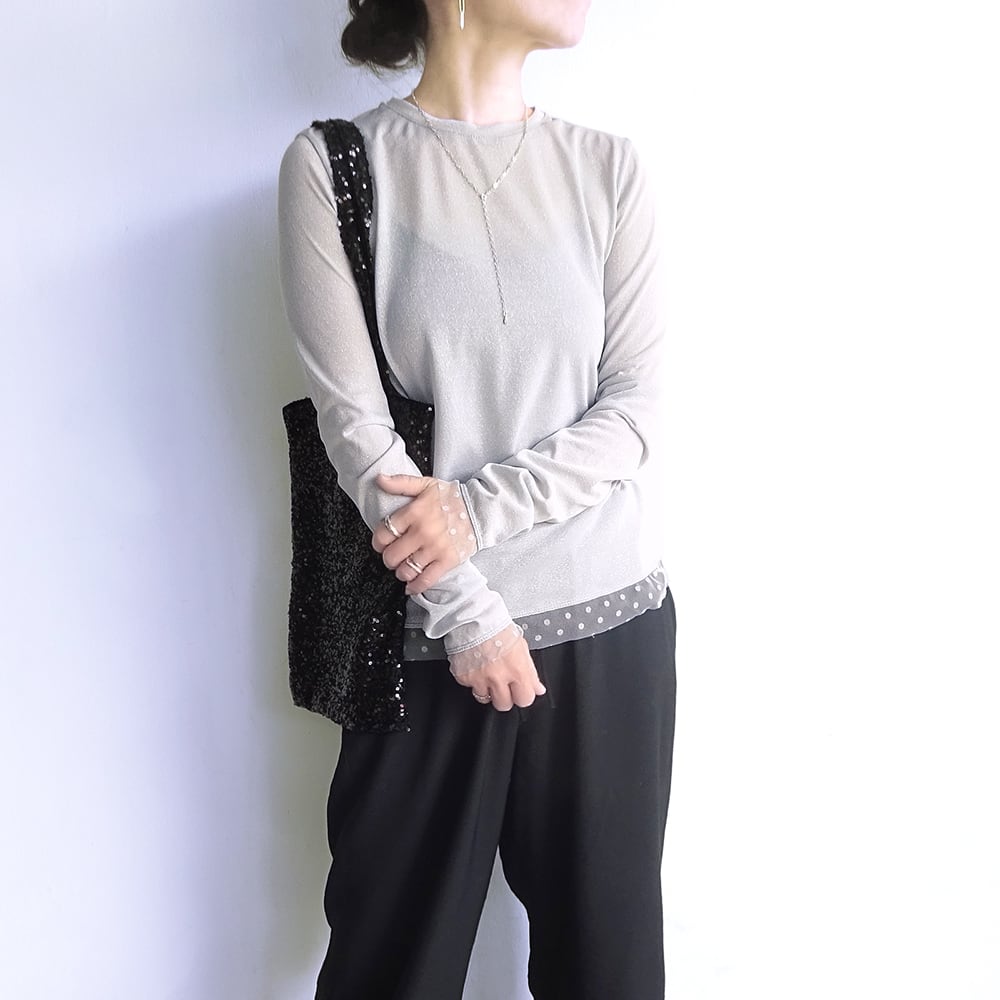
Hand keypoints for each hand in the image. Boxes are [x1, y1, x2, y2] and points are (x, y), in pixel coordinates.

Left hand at [372, 474, 478, 593]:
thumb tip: (379, 479)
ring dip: (401, 572)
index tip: (381, 543)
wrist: (480, 509)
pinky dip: (415, 586)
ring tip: (403, 567)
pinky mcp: (447, 561)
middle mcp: (422, 532)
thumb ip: (401, 483)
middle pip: (392, 556)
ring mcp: (435, 548)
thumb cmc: (452, 497)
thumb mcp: (426, 485)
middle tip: (393, 556)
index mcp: (414, 513)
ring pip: (406, 570)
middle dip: (389, 558)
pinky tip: (411, 585)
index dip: (378, 542)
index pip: (384, 533)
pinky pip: (426, 580)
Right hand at [450, 632, 546, 711]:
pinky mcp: (463, 677)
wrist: (472, 616)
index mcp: (517, 670)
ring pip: (485, 699)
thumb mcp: (521, 647)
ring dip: (487, 689)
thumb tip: (538, 689)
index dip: (523, 695)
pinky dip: (472, 679)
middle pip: (504, 705)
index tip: (520, 690)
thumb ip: (530, 672)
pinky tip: (475, 665)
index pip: (525, 699)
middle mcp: (498, 678)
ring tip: (487, 673)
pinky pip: (469, 686)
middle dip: (505, 697)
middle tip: (503, 683)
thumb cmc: (497, 626)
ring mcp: (479, 679)